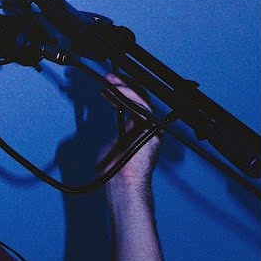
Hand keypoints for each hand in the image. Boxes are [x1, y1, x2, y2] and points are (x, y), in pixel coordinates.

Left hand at [100, 72, 160, 186]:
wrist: (123, 182)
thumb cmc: (116, 168)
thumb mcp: (115, 139)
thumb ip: (119, 125)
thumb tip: (113, 109)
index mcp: (140, 128)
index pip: (135, 103)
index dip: (122, 91)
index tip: (108, 84)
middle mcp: (147, 126)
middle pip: (141, 98)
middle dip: (124, 84)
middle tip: (109, 78)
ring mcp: (151, 127)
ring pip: (143, 99)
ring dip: (125, 87)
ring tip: (110, 81)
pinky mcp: (152, 129)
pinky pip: (142, 107)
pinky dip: (129, 96)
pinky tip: (116, 92)